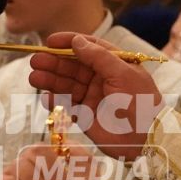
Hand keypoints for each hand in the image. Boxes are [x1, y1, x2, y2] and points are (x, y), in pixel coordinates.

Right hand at [26, 32, 162, 160]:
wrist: (146, 138)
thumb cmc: (140, 102)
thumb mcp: (122, 73)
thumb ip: (98, 56)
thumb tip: (77, 41)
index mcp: (113, 64)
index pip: (88, 48)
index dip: (69, 43)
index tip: (50, 41)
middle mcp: (101, 78)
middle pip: (72, 66)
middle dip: (53, 63)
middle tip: (36, 61)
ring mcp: (92, 97)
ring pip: (66, 85)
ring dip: (50, 80)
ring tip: (34, 78)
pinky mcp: (85, 116)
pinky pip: (66, 106)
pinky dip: (55, 101)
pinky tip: (45, 97)